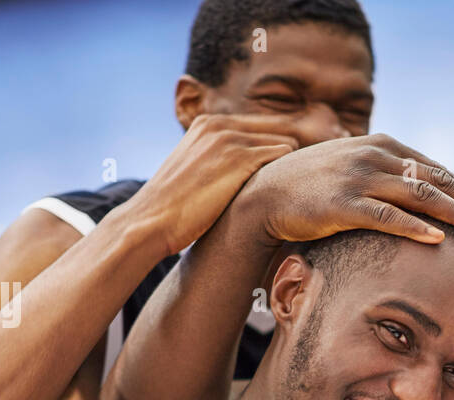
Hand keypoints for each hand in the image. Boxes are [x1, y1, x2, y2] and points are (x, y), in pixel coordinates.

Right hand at [128, 114, 300, 256]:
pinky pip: (284, 155)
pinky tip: (293, 192)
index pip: (260, 126)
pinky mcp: (241, 159)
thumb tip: (242, 177)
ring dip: (292, 166)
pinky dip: (292, 172)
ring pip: (285, 142)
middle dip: (290, 153)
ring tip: (298, 189)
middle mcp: (220, 124)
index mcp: (208, 123)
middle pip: (278, 129)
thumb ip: (218, 163)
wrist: (152, 221)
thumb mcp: (194, 172)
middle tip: (302, 179)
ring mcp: (230, 139)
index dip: (276, 149)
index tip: (290, 170)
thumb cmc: (174, 208)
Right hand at [240, 133, 453, 246]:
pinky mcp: (344, 204)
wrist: (265, 195)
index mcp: (381, 145)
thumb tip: (414, 191)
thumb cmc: (311, 188)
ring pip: (420, 196)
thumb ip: (383, 173)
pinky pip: (387, 216)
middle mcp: (375, 156)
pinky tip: (438, 240)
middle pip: (434, 180)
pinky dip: (415, 227)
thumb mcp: (352, 168)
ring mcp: (359, 178)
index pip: (433, 167)